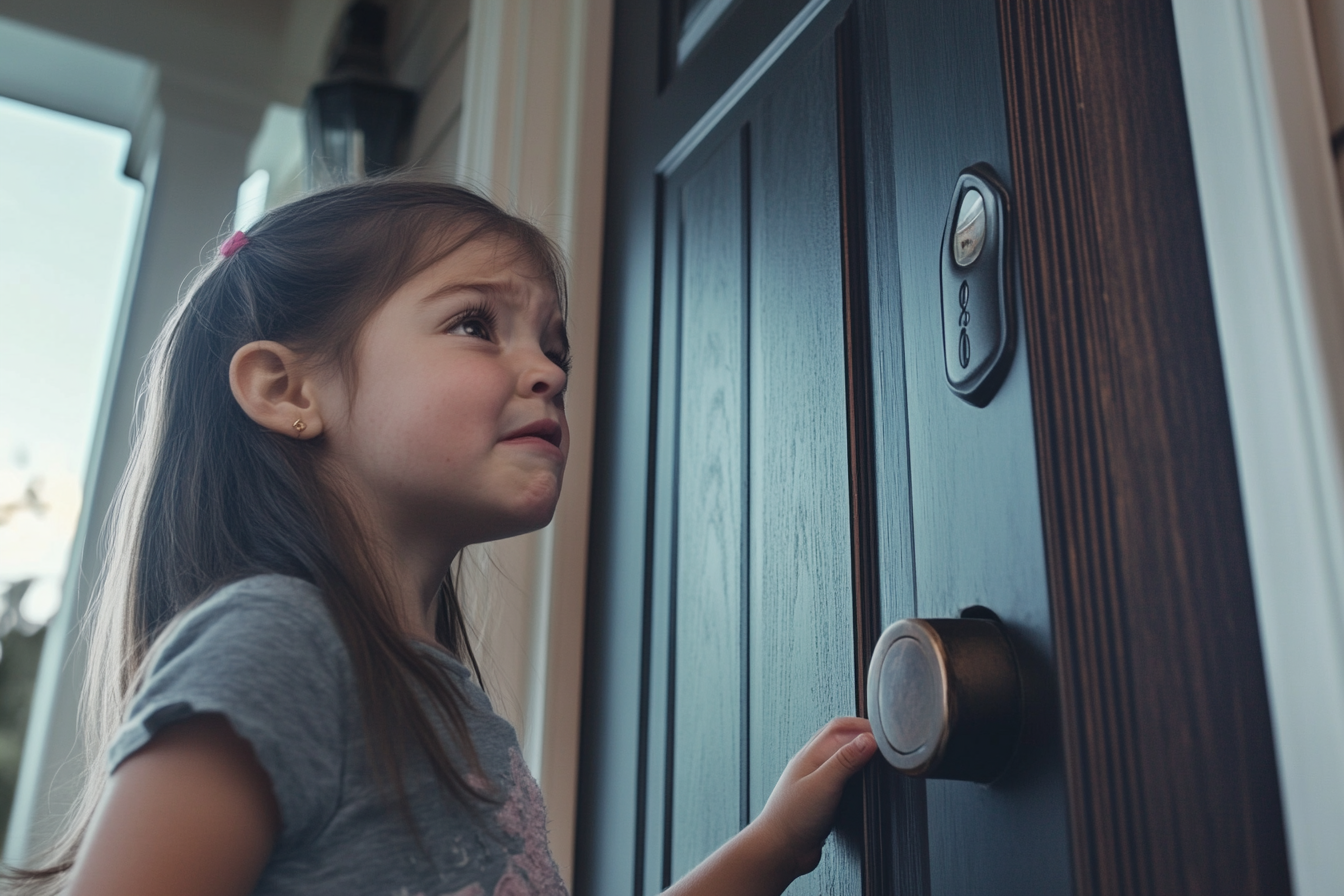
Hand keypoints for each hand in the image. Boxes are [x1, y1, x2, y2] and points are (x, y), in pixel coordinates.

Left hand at [748, 717, 876, 879]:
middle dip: (860, 734)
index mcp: (810, 754)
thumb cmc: (793, 817)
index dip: (863, 726)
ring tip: (874, 756)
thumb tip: (868, 739)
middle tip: (883, 741)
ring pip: (838, 757)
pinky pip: (838, 779)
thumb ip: (846, 760)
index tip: (885, 735)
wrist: (779, 850)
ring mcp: (814, 781)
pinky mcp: (819, 799)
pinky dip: (852, 774)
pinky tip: (859, 783)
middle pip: (838, 737)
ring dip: (855, 752)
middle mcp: (811, 764)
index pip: (839, 727)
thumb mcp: (824, 784)